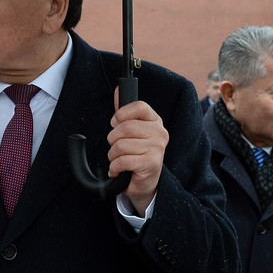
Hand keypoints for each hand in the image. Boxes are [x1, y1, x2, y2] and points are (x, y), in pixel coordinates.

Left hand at [108, 94, 168, 214]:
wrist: (145, 182)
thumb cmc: (137, 154)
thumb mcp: (131, 132)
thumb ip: (124, 112)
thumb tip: (118, 90)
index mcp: (155, 121)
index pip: (139, 106)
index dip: (121, 115)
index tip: (116, 124)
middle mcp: (159, 133)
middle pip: (125, 128)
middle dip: (112, 139)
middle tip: (116, 148)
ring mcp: (157, 148)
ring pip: (120, 145)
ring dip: (113, 156)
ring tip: (119, 160)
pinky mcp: (151, 164)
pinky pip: (122, 161)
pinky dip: (114, 167)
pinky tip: (119, 170)